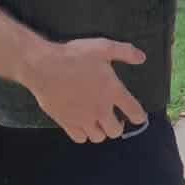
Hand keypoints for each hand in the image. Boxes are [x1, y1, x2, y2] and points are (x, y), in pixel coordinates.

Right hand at [23, 37, 147, 143]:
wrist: (43, 66)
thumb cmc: (73, 56)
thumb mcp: (103, 47)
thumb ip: (125, 52)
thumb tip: (141, 57)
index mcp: (112, 91)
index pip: (134, 111)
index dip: (139, 116)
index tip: (139, 117)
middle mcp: (100, 109)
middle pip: (115, 131)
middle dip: (118, 126)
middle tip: (115, 119)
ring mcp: (82, 118)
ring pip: (98, 137)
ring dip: (101, 131)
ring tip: (99, 123)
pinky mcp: (66, 122)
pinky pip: (79, 138)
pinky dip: (83, 135)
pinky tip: (82, 125)